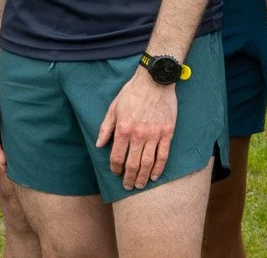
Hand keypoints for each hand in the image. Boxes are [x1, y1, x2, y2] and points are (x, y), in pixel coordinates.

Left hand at [97, 71, 176, 189]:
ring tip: (140, 185)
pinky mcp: (167, 133)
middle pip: (132, 164)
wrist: (155, 81)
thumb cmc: (132, 93)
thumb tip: (99, 144)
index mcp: (123, 129)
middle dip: (128, 178)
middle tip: (128, 186)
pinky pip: (163, 155)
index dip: (115, 169)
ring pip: (148, 163)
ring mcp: (154, 135)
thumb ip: (106, 127)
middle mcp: (138, 135)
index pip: (117, 157)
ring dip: (143, 177)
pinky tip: (155, 176)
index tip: (116, 173)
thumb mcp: (113, 107)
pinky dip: (159, 168)